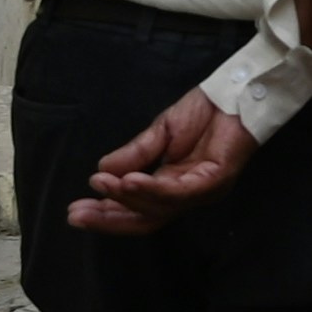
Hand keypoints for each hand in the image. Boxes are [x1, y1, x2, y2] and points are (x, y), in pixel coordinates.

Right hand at [70, 89, 257, 235]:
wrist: (237, 93)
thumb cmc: (204, 112)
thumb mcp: (160, 133)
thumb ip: (134, 154)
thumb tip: (102, 171)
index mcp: (172, 187)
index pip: (136, 209)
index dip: (107, 213)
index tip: (75, 211)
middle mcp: (186, 196)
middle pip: (145, 218)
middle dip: (110, 219)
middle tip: (76, 215)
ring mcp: (202, 191)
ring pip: (160, 207)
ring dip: (127, 198)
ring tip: (102, 186)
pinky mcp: (216, 179)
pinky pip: (179, 191)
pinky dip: (152, 189)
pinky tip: (129, 182)